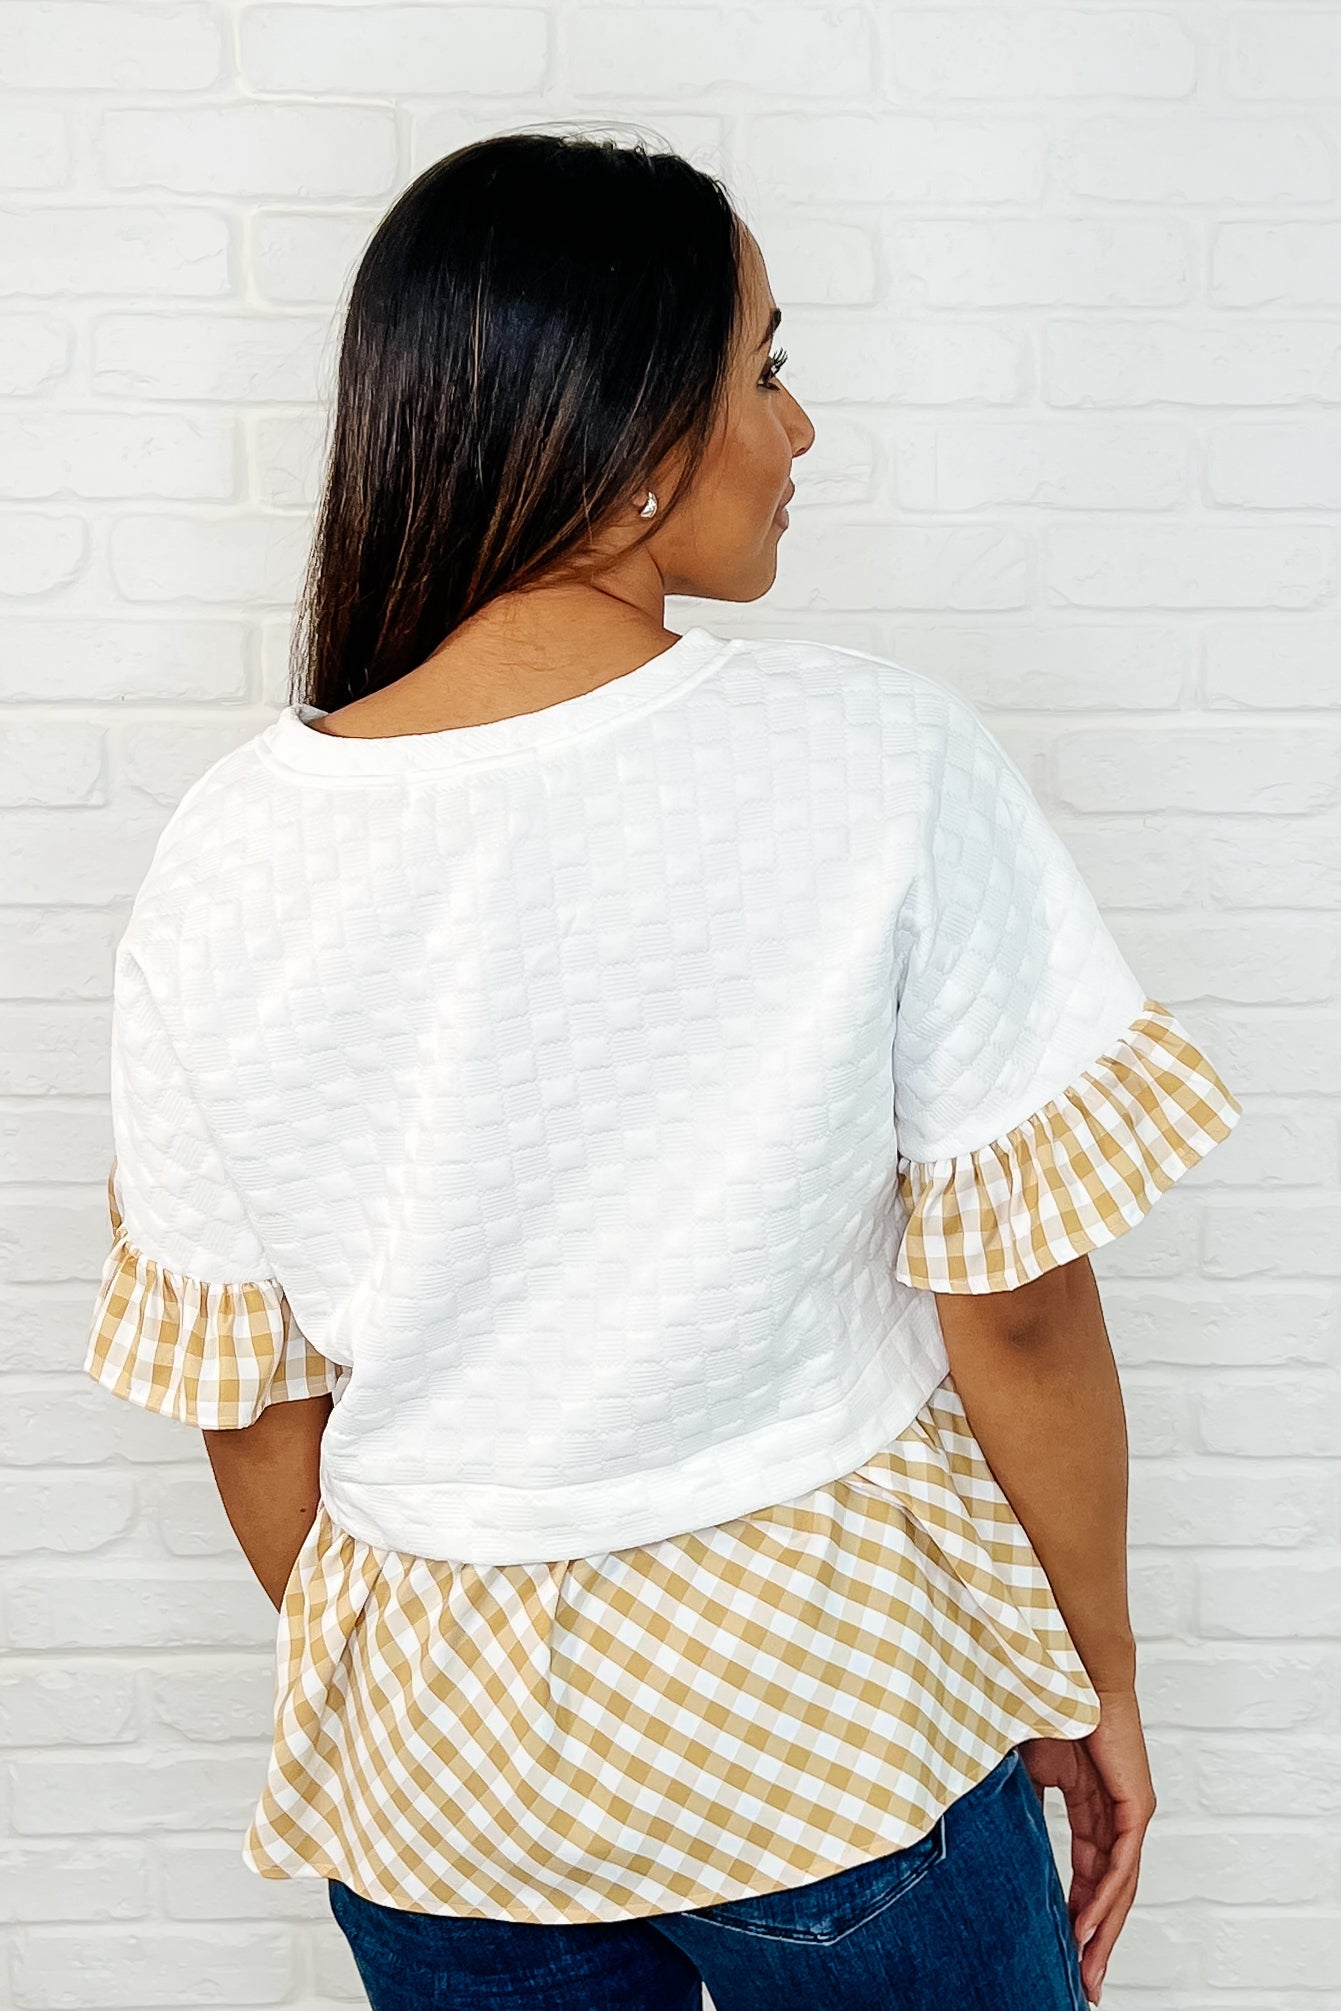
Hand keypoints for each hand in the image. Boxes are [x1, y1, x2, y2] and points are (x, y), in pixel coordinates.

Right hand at [1018, 1688, 1156, 2005]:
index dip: (1073, 1909)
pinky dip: (1104, 1900)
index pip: (1086, 1869)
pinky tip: (1087, 1928)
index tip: (1059, 1946)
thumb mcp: (1021, 1767)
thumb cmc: (1042, 1702)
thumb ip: (1017, 1802)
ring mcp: (1129, 1810)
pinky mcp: (1137, 1805)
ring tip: (1084, 1970)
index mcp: (1090, 1801)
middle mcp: (1115, 1812)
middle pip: (1106, 1889)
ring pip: (1118, 1886)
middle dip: (1092, 1938)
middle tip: (1081, 1982)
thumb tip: (988, 1835)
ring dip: (1100, 1931)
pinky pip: (1122, 1865)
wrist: (1064, 1665)